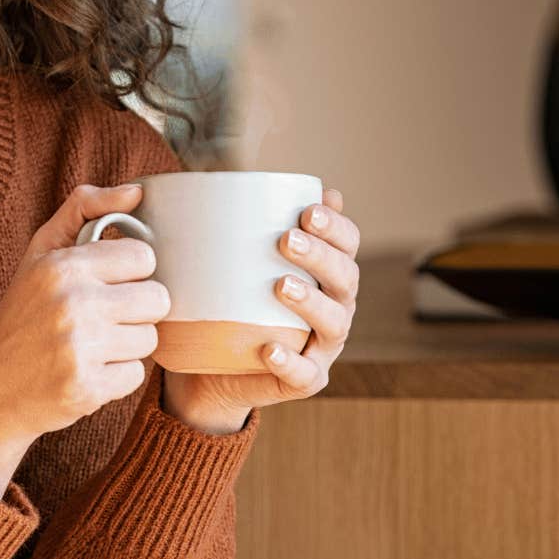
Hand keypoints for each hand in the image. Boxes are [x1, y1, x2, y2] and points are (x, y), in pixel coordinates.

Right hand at [0, 183, 172, 494]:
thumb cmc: (20, 316)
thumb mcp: (40, 253)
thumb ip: (84, 209)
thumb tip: (136, 191)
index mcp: (63, 266)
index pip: (144, 257)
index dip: (131, 272)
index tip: (108, 283)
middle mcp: (72, 303)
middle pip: (157, 299)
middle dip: (136, 311)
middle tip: (103, 318)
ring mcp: (80, 348)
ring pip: (150, 339)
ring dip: (127, 346)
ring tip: (92, 346)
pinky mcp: (87, 388)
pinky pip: (136, 376)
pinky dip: (116, 378)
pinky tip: (86, 372)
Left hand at [160, 187, 360, 432]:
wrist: (211, 368)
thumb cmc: (228, 302)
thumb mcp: (231, 261)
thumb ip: (240, 225)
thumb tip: (232, 177)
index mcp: (326, 273)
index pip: (347, 244)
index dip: (336, 227)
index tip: (307, 210)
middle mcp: (334, 307)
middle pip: (345, 278)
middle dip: (321, 256)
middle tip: (287, 240)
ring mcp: (322, 347)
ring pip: (334, 324)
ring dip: (311, 303)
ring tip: (281, 286)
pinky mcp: (304, 380)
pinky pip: (304, 374)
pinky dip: (290, 361)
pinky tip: (270, 348)